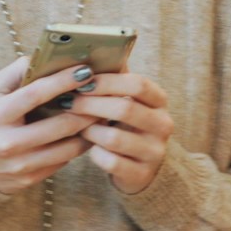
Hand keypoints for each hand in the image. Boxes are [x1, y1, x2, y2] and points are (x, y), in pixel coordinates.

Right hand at [0, 56, 99, 194]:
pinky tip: (85, 135)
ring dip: (88, 131)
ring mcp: (19, 165)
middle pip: (59, 125)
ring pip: (67, 148)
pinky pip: (61, 163)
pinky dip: (76, 147)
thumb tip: (42, 57)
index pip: (35, 95)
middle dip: (87, 109)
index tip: (84, 70)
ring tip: (101, 116)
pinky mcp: (27, 180)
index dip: (62, 81)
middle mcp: (7, 143)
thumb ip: (14, 73)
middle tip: (104, 96)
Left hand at [62, 69, 173, 194]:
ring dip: (89, 130)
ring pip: (114, 138)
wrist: (142, 169)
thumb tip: (89, 56)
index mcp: (159, 102)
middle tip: (68, 102)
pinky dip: (95, 154)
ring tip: (76, 126)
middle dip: (91, 104)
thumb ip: (115, 82)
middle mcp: (163, 125)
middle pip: (125, 109)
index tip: (82, 81)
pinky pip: (110, 162)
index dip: (107, 81)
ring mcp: (154, 152)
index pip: (138, 84)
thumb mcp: (127, 102)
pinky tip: (89, 148)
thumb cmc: (126, 128)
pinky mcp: (141, 174)